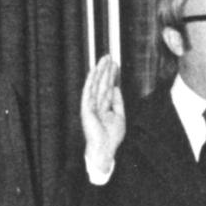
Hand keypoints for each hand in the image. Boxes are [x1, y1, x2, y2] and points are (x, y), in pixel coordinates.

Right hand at [80, 53, 126, 179]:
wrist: (105, 148)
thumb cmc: (111, 136)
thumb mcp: (119, 116)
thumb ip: (117, 101)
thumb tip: (116, 87)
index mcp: (104, 107)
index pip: (108, 87)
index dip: (111, 76)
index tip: (115, 64)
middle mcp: (96, 104)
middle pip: (101, 83)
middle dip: (105, 70)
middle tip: (109, 56)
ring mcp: (90, 105)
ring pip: (95, 85)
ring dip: (99, 72)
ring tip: (104, 59)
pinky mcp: (86, 108)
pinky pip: (88, 91)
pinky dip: (91, 81)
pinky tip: (94, 72)